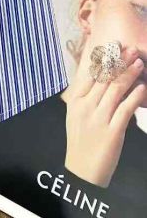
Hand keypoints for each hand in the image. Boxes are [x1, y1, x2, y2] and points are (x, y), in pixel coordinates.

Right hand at [63, 44, 146, 186]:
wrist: (82, 170)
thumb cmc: (81, 142)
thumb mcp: (76, 116)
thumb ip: (86, 98)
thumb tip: (99, 80)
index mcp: (76, 101)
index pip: (91, 75)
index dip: (103, 59)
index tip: (112, 47)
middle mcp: (86, 106)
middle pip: (104, 78)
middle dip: (119, 61)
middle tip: (130, 48)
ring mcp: (98, 118)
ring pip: (115, 90)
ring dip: (129, 74)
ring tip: (139, 63)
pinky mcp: (112, 131)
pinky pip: (125, 109)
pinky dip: (135, 97)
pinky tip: (142, 88)